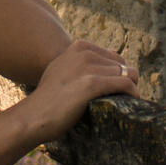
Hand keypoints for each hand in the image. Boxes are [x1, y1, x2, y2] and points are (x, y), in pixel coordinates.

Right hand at [14, 40, 138, 139]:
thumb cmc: (49, 101)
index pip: (114, 58)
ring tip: (126, 103)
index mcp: (79, 47)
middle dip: (127, 81)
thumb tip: (108, 70)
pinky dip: (133, 93)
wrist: (32, 117)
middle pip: (122, 65)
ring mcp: (87, 67)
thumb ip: (80, 65)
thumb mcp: (62, 71)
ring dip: (131, 89)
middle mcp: (84, 53)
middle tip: (123, 100)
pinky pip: (125, 84)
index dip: (119, 75)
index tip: (118, 91)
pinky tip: (132, 101)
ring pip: (126, 74)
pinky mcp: (91, 83)